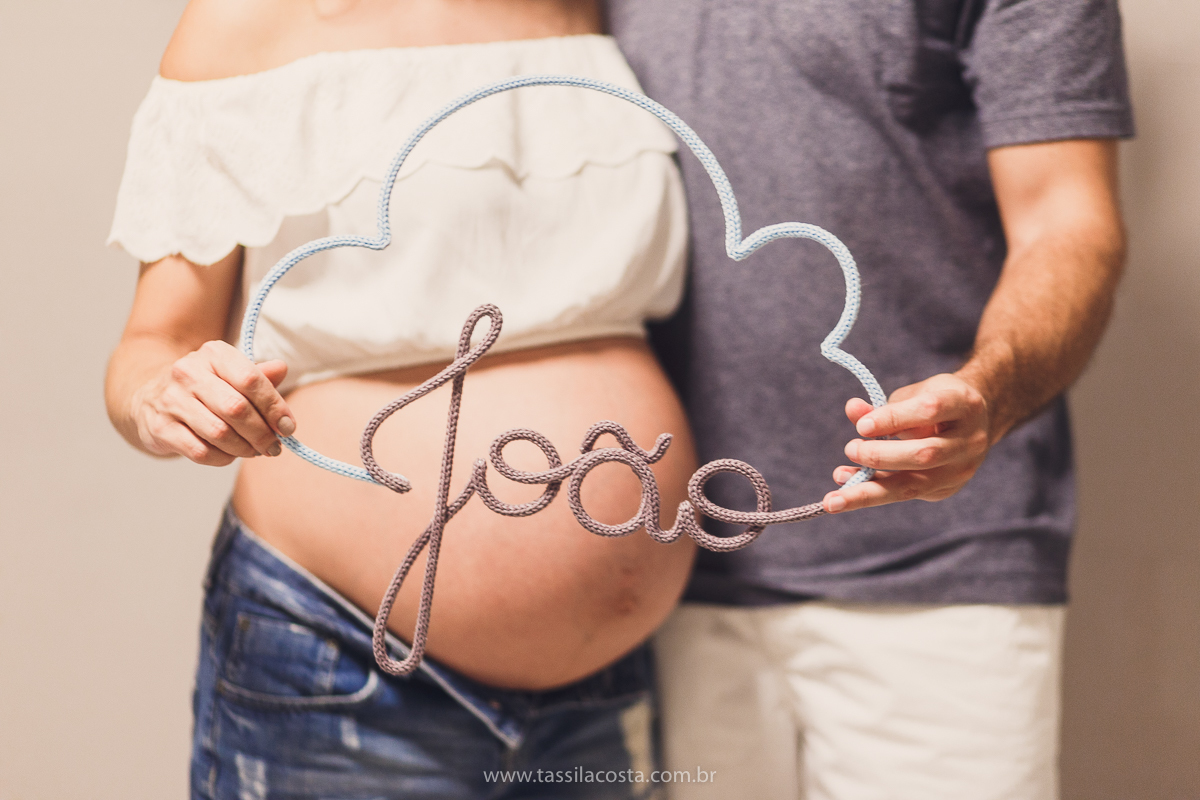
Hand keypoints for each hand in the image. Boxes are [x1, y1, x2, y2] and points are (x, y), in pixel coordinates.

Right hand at [130, 340, 295, 465]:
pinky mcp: (160, 428)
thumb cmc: (204, 387)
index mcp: (214, 354)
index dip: (274, 407)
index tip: (288, 427)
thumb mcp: (230, 373)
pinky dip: (222, 458)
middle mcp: (188, 372)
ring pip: (220, 433)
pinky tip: (229, 454)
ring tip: (253, 451)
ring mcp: (171, 400)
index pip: (251, 379)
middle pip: (237, 409)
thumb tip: (282, 368)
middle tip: (274, 446)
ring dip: (244, 448)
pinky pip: (201, 452)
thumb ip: (258, 375)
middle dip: (262, 433)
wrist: (148, 397)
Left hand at [822, 373, 990, 513]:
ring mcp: (961, 470)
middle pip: (924, 455)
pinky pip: (905, 493)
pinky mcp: (946, 489)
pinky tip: (844, 490)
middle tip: (850, 449)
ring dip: (869, 491)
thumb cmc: (937, 401)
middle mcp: (969, 441)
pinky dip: (873, 491)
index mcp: (964, 404)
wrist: (973, 421)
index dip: (893, 418)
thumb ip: (883, 406)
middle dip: (881, 456)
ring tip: (834, 498)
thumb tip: (852, 409)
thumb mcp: (914, 394)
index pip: (929, 410)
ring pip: (913, 486)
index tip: (862, 426)